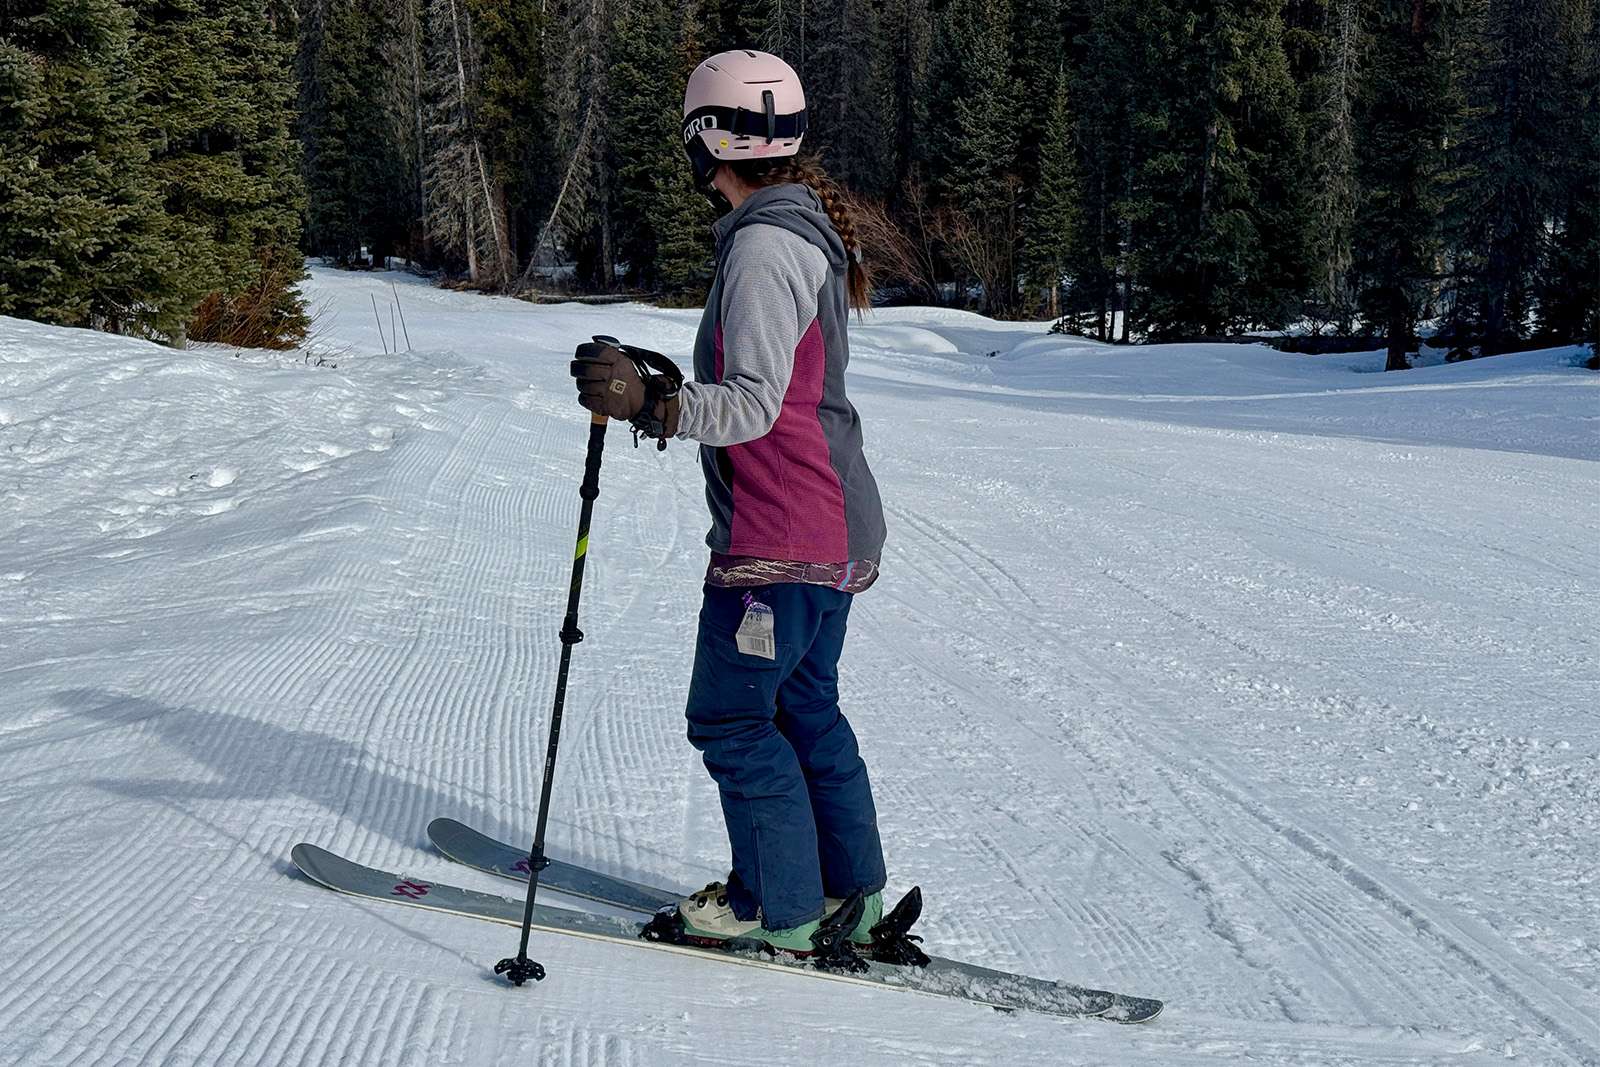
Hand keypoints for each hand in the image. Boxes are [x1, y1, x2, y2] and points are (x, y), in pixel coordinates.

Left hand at [569, 338, 683, 447]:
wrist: (642, 402)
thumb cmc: (630, 381)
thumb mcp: (624, 361)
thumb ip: (609, 352)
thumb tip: (593, 342)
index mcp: (620, 361)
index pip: (595, 351)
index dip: (583, 351)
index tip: (579, 354)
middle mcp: (614, 375)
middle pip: (585, 369)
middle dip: (576, 369)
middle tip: (576, 369)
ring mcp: (609, 392)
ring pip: (582, 385)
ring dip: (581, 384)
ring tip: (587, 383)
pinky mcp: (605, 406)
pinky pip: (584, 399)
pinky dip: (584, 397)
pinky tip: (590, 394)